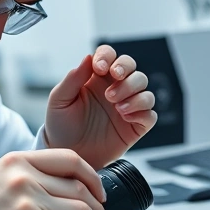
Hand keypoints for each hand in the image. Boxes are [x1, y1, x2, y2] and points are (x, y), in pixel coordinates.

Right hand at [0, 149, 108, 209]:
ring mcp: (29, 205)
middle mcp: (24, 179)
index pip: (70, 159)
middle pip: (80, 188)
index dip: (92, 177)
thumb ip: (33, 176)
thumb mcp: (1, 181)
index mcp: (18, 162)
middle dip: (98, 209)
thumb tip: (75, 187)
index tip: (99, 192)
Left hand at [44, 45, 157, 168]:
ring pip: (144, 88)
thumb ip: (72, 78)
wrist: (68, 154)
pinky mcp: (135, 126)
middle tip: (114, 80)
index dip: (108, 56)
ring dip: (132, 92)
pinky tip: (125, 117)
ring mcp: (127, 107)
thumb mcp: (59, 100)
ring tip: (116, 106)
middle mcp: (115, 88)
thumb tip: (88, 57)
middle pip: (132, 67)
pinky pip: (150, 115)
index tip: (99, 67)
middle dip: (126, 69)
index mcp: (96, 78)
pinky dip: (142, 112)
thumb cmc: (61, 126)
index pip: (109, 55)